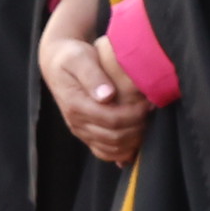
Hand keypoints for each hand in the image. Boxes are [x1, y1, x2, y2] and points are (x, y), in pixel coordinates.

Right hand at [42, 36, 146, 164]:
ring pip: (112, 149)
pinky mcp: (86, 134)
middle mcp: (76, 122)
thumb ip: (92, 76)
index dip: (135, 115)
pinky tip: (136, 144)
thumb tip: (107, 95)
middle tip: (151, 111)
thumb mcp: (80, 58)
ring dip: (133, 141)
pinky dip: (122, 152)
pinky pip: (105, 153)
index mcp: (76, 105)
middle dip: (138, 127)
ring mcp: (80, 131)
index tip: (148, 102)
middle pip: (115, 138)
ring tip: (147, 122)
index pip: (112, 120)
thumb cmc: (73, 57)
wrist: (57, 63)